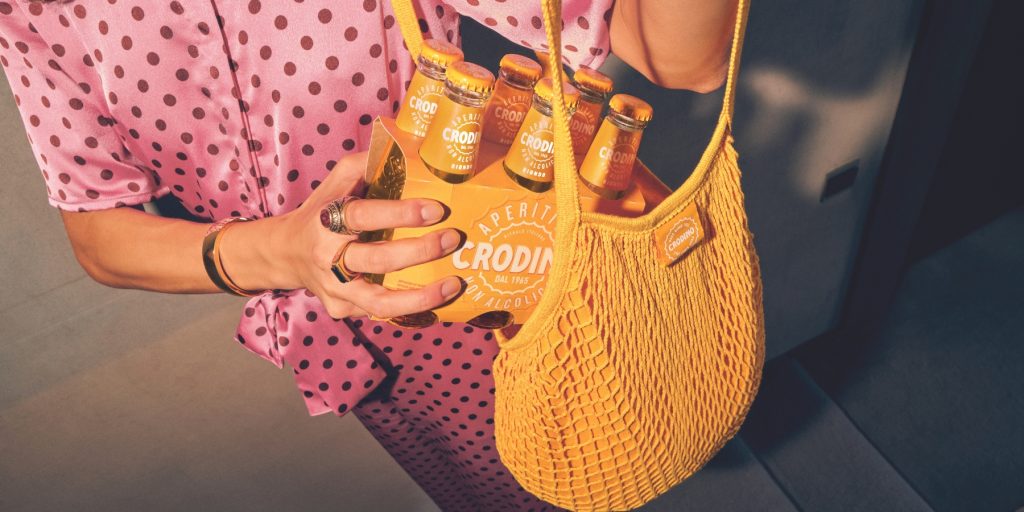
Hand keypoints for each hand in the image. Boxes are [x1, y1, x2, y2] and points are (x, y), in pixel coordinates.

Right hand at [224, 151, 463, 318]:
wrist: (287, 253)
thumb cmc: (323, 211)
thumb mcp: (337, 182)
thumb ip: (367, 164)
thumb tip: (409, 148)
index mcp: (326, 220)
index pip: (363, 216)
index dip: (401, 214)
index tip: (436, 209)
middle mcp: (327, 258)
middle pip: (376, 260)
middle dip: (420, 251)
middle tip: (453, 239)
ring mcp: (334, 289)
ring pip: (379, 302)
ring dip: (420, 296)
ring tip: (452, 284)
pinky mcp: (342, 309)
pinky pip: (380, 315)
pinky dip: (411, 310)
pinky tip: (438, 301)